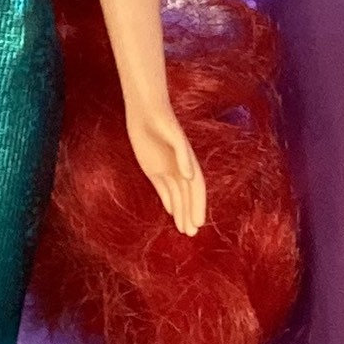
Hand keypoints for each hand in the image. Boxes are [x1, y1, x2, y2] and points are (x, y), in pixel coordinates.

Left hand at [125, 98, 205, 235]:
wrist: (146, 110)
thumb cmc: (162, 121)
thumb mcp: (173, 136)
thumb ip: (182, 155)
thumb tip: (190, 177)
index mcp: (188, 162)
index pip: (196, 189)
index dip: (198, 205)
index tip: (198, 222)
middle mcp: (180, 168)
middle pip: (187, 196)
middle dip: (190, 214)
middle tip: (191, 234)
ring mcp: (167, 169)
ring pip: (176, 195)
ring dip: (180, 212)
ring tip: (183, 230)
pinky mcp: (153, 168)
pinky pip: (162, 189)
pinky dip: (167, 201)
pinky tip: (171, 213)